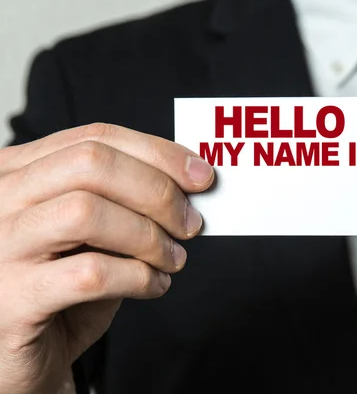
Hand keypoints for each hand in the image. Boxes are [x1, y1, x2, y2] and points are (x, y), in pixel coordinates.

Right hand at [0, 123, 213, 393]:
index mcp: (18, 172)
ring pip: (87, 212)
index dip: (158, 153)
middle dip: (157, 191)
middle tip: (191, 222)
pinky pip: (90, 274)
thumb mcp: (91, 232)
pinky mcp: (13, 298)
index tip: (201, 175)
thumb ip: (124, 201)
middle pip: (91, 164)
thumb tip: (189, 182)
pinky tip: (154, 285)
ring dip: (149, 236)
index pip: (95, 138)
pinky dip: (138, 277)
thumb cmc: (60, 287)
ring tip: (173, 258)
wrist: (23, 355)